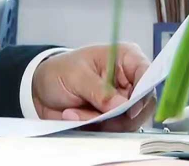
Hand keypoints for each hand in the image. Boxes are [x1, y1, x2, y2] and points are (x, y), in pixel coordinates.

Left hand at [30, 43, 155, 131]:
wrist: (41, 90)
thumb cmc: (60, 71)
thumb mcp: (77, 76)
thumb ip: (100, 91)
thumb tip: (121, 106)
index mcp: (125, 58)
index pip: (148, 74)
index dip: (143, 93)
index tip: (129, 110)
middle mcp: (129, 79)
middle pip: (144, 103)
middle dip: (119, 115)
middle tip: (95, 116)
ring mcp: (123, 100)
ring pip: (129, 120)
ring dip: (101, 122)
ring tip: (74, 112)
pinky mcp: (114, 117)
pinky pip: (114, 129)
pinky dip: (94, 127)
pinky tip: (74, 116)